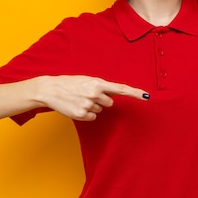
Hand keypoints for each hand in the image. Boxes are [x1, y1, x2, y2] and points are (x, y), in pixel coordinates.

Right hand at [34, 75, 148, 120]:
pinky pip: (92, 117)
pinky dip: (86, 114)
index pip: (121, 89)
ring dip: (92, 106)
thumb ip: (101, 87)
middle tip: (87, 95)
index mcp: (98, 83)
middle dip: (101, 100)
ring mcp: (88, 105)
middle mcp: (95, 94)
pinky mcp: (81, 115)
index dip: (135, 93)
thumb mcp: (87, 80)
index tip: (146, 96)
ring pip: (100, 110)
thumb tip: (114, 94)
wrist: (50, 89)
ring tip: (79, 99)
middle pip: (109, 103)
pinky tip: (76, 107)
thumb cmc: (70, 83)